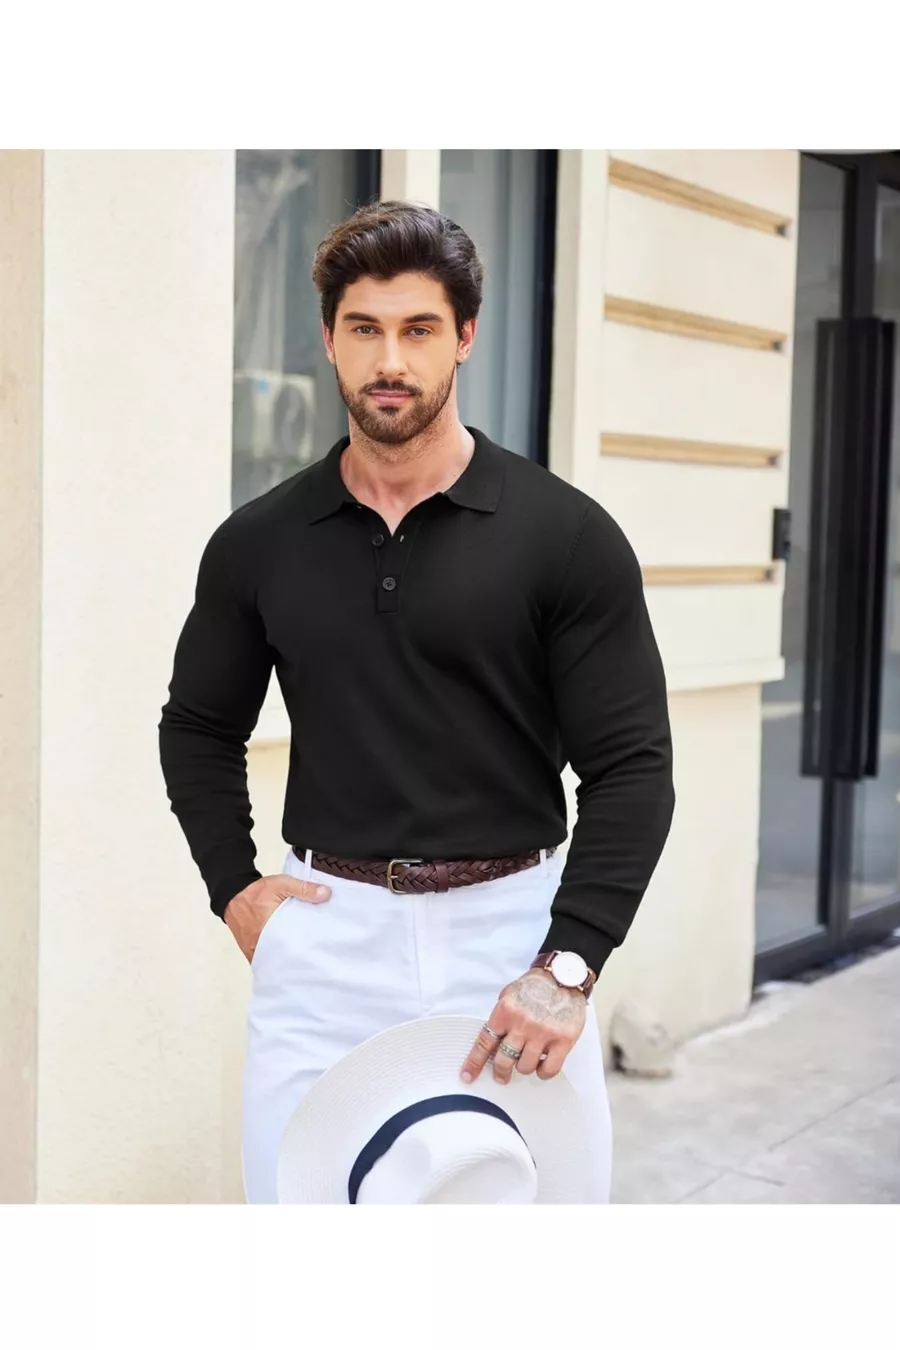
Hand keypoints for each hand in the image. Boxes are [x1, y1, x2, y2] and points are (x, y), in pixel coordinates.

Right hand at [223, 873, 331, 962]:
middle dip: (299, 957)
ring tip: (305, 958)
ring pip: (276, 960)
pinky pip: (267, 960)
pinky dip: (277, 959)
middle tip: (315, 956)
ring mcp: (255, 951)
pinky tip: (290, 957)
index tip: (318, 951)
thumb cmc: (256, 892)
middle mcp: (261, 945)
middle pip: (284, 957)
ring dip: (287, 959)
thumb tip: (326, 894)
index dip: (305, 950)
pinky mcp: (252, 952)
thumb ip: (303, 888)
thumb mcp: (281, 884)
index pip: (291, 946)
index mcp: (270, 929)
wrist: (232, 895)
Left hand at [461, 968, 586, 1085]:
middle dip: (501, 1071)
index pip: (485, 1042)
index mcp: (506, 1011)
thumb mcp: (510, 993)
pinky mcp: (563, 1040)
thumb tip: (493, 1040)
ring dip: (525, 1066)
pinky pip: (549, 1069)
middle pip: (504, 1060)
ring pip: (525, 1067)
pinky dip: (543, 1072)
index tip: (468, 1075)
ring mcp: (543, 1033)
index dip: (475, 1062)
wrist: (565, 975)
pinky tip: (542, 1065)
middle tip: (501, 1075)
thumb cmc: (537, 985)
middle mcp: (522, 1024)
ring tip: (528, 1058)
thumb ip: (501, 1016)